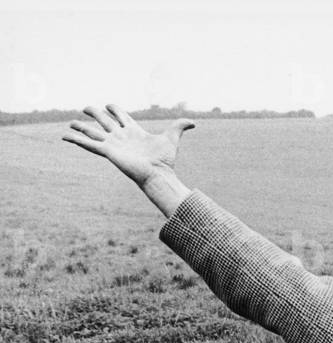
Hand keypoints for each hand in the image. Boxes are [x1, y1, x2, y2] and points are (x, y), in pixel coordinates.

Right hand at [62, 104, 193, 188]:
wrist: (158, 174)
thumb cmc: (165, 160)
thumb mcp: (172, 138)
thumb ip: (180, 126)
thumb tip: (194, 122)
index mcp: (134, 131)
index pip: (121, 116)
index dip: (115, 109)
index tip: (110, 105)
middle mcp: (121, 136)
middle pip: (104, 120)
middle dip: (95, 113)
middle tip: (86, 107)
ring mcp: (113, 143)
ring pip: (93, 131)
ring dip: (81, 127)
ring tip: (70, 123)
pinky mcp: (107, 151)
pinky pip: (88, 144)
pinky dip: (75, 140)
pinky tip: (63, 136)